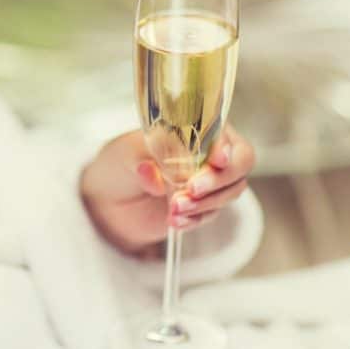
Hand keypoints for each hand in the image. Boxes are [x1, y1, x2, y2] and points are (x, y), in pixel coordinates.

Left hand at [78, 125, 255, 256]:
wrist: (110, 197)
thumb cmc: (121, 162)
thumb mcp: (123, 155)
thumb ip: (139, 161)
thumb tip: (151, 174)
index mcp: (193, 126)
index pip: (223, 132)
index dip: (225, 146)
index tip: (216, 160)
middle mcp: (208, 152)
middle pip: (239, 163)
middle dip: (219, 179)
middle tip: (192, 189)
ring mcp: (209, 181)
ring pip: (229, 191)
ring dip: (205, 202)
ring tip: (173, 208)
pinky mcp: (204, 206)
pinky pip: (211, 214)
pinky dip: (195, 219)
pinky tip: (175, 221)